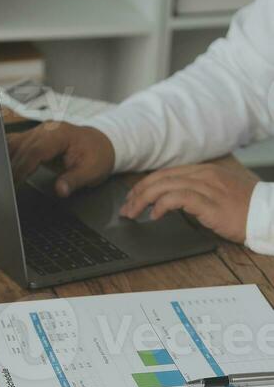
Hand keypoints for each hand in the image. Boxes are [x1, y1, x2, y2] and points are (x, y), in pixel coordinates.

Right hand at [7, 121, 114, 196]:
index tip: (14, 184)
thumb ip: (74, 180)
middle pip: (21, 147)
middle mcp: (46, 129)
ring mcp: (38, 130)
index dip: (23, 167)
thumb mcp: (91, 171)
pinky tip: (0, 167)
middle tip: (4, 188)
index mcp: (60, 133)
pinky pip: (15, 142)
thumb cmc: (97, 155)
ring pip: (14, 143)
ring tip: (0, 180)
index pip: (35, 150)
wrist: (102, 143)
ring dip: (6, 161)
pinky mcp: (34, 136)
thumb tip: (60, 190)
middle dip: (11, 168)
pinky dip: (6, 154)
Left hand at [120, 163, 258, 241]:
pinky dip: (162, 205)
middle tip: (126, 208)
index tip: (132, 197)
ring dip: (143, 200)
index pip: (166, 173)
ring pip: (165, 186)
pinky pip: (178, 198)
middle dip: (138, 193)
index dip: (145, 185)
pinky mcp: (209, 202)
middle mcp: (203, 175)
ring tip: (133, 213)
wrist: (265, 215)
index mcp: (204, 171)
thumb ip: (195, 193)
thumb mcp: (216, 195)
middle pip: (161, 178)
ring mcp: (207, 187)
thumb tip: (170, 200)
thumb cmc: (243, 209)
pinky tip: (155, 215)